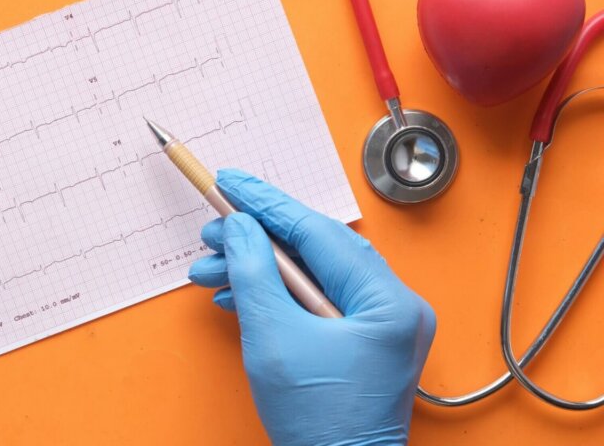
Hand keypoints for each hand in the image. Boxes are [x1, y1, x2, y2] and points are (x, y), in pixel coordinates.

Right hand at [188, 170, 434, 445]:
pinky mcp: (361, 339)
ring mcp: (380, 324)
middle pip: (315, 249)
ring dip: (257, 270)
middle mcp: (394, 306)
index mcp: (388, 302)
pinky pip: (314, 299)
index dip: (267, 204)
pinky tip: (236, 295)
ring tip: (211, 270)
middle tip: (211, 230)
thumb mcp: (272, 337)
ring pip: (310, 274)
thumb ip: (254, 271)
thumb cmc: (318, 424)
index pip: (319, 232)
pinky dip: (273, 295)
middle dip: (255, 240)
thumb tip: (239, 227)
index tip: (232, 182)